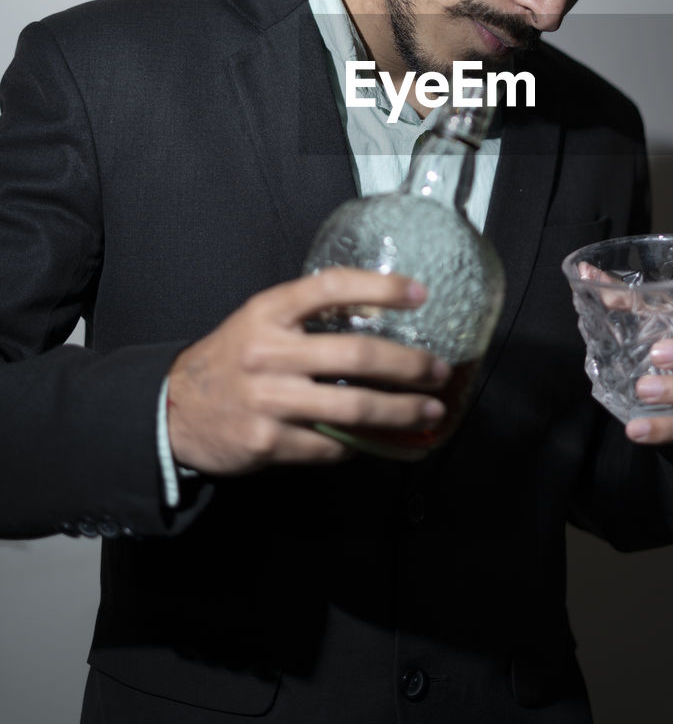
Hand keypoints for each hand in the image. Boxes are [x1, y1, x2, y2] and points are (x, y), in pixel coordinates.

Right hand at [167, 269, 448, 473]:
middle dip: (408, 364)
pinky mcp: (267, 442)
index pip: (331, 287)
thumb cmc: (231, 359)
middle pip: (356, 354)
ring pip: (352, 406)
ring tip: (428, 411)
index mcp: (268, 312)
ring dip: (399, 411)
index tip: (420, 294)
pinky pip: (328, 445)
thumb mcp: (259, 322)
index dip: (380, 287)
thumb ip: (306, 317)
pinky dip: (357, 442)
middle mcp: (268, 352)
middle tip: (439, 370)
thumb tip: (377, 315)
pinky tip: (373, 439)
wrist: (174, 410)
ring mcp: (268, 400)